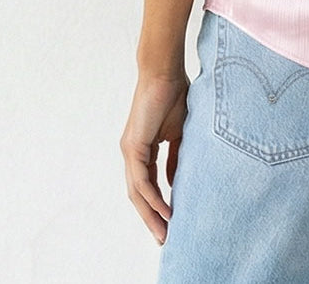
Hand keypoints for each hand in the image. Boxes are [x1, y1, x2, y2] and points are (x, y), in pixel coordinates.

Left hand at [120, 70, 189, 245]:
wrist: (164, 72)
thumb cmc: (173, 94)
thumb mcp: (178, 133)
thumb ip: (175, 157)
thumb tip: (175, 181)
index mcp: (142, 149)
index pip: (147, 184)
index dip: (157, 204)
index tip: (171, 222)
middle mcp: (132, 153)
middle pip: (139, 195)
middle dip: (151, 218)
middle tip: (164, 237)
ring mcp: (130, 151)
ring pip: (137, 192)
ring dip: (151, 214)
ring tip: (165, 231)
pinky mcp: (133, 147)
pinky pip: (141, 180)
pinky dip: (153, 197)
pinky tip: (165, 210)